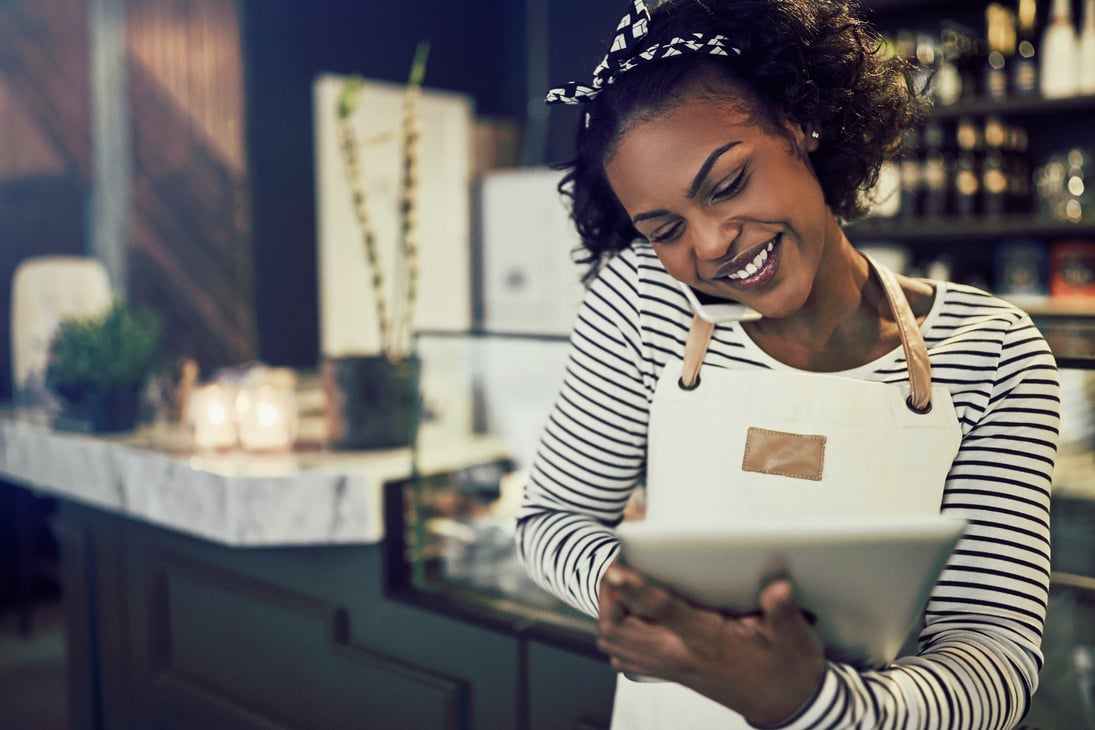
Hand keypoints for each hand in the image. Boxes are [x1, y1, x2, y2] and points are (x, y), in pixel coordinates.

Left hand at [596, 563, 824, 725]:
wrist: (785, 705)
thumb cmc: (786, 668)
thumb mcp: (792, 637)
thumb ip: (781, 610)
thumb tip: (779, 588)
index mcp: (706, 640)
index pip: (662, 610)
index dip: (635, 589)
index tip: (615, 569)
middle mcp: (680, 655)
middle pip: (619, 628)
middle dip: (608, 596)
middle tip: (616, 567)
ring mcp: (671, 666)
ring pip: (615, 643)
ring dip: (608, 613)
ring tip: (618, 586)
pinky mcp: (670, 672)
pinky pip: (625, 655)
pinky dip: (617, 633)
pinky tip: (629, 614)